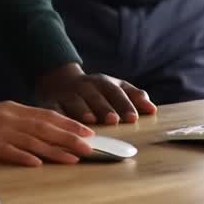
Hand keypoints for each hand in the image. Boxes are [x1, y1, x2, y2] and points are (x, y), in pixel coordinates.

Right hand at [0, 101, 95, 166]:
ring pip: (33, 141)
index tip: (87, 132)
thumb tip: (41, 130)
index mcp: (12, 108)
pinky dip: (25, 157)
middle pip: (45, 128)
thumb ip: (18, 121)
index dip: (69, 124)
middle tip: (90, 146)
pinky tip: (39, 164)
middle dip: (70, 138)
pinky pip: (9, 152)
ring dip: (56, 150)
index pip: (47, 116)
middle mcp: (9, 117)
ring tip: (74, 158)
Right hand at [36, 63, 157, 124]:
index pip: (116, 92)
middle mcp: (84, 86)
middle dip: (104, 107)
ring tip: (91, 121)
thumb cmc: (95, 89)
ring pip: (75, 102)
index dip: (124, 104)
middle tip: (113, 120)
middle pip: (96, 96)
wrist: (60, 79)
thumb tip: (152, 109)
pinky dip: (59, 116)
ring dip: (83, 111)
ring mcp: (67, 93)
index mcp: (102, 82)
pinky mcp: (51, 102)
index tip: (133, 117)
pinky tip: (64, 125)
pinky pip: (55, 109)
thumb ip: (133, 96)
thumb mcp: (114, 87)